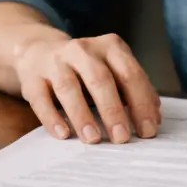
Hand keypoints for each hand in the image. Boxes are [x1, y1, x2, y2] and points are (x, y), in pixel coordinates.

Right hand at [13, 31, 160, 143]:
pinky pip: (40, 97)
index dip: (141, 103)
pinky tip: (63, 134)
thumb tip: (154, 117)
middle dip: (113, 110)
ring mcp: (55, 61)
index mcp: (110, 47)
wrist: (40, 50)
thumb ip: (132, 90)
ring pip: (69, 87)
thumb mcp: (112, 70)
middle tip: (122, 138)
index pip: (130, 74)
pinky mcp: (32, 76)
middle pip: (101, 79)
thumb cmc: (86, 68)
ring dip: (82, 115)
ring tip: (93, 139)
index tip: (148, 130)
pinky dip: (52, 117)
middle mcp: (83, 49)